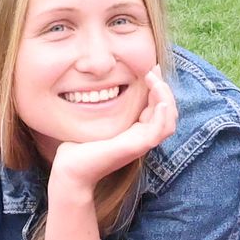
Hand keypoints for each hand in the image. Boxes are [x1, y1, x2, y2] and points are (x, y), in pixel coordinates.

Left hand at [46, 65, 178, 196]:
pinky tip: (158, 101)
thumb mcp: (96, 120)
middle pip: (169, 113)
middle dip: (165, 89)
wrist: (70, 169)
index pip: (159, 109)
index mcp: (136, 132)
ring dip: (166, 98)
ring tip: (155, 81)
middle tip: (153, 70)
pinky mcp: (135, 147)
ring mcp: (140, 143)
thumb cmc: (79, 146)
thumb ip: (105, 106)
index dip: (159, 88)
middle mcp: (142, 138)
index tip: (151, 69)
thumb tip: (100, 85)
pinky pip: (159, 131)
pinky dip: (163, 115)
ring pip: (168, 121)